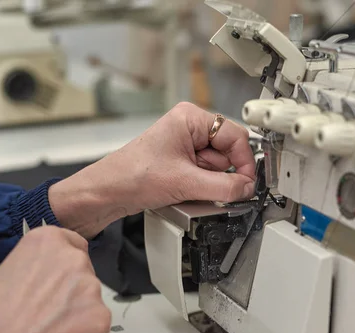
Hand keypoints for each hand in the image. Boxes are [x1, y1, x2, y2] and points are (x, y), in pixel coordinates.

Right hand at [0, 227, 110, 332]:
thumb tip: (44, 280)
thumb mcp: (5, 274)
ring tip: (49, 329)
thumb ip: (35, 269)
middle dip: (71, 287)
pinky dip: (84, 331)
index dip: (64, 263)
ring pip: (90, 296)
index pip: (72, 242)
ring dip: (77, 310)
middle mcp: (74, 258)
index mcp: (48, 240)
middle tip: (48, 309)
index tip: (57, 276)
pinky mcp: (102, 314)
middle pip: (83, 269)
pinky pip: (96, 320)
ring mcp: (92, 286)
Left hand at [49, 102, 256, 238]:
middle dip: (224, 173)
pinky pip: (205, 173)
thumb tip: (247, 188)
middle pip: (227, 151)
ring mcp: (185, 144)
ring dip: (211, 182)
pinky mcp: (181, 161)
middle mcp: (189, 127)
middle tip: (214, 189)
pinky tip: (187, 192)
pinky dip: (203, 186)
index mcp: (190, 118)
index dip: (244, 161)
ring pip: (217, 165)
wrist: (107, 193)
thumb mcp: (186, 182)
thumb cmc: (132, 176)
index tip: (247, 183)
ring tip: (190, 189)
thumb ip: (224, 186)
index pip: (235, 136)